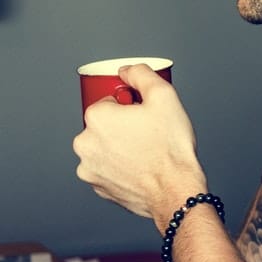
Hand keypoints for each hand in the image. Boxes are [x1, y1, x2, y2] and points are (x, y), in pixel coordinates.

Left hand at [73, 62, 206, 228]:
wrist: (175, 191)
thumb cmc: (170, 149)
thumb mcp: (164, 96)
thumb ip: (141, 74)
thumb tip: (127, 71)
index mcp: (97, 117)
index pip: (109, 101)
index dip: (130, 106)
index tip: (143, 116)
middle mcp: (85, 143)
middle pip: (103, 125)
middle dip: (122, 126)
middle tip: (147, 133)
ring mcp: (89, 168)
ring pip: (103, 147)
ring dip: (118, 147)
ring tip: (145, 153)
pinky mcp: (97, 187)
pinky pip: (106, 169)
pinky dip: (119, 167)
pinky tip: (139, 168)